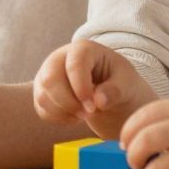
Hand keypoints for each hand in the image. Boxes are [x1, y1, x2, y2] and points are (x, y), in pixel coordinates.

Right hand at [32, 40, 157, 140]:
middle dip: (68, 103)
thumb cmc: (121, 84)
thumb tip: (98, 102)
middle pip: (51, 79)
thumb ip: (114, 91)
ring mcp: (48, 74)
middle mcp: (60, 57)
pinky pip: (42, 108)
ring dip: (64, 112)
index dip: (80, 87)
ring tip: (85, 115)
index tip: (93, 107)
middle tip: (88, 114)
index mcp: (83, 49)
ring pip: (43, 96)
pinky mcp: (43, 91)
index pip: (74, 64)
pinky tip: (75, 117)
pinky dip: (58, 118)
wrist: (113, 94)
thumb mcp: (126, 84)